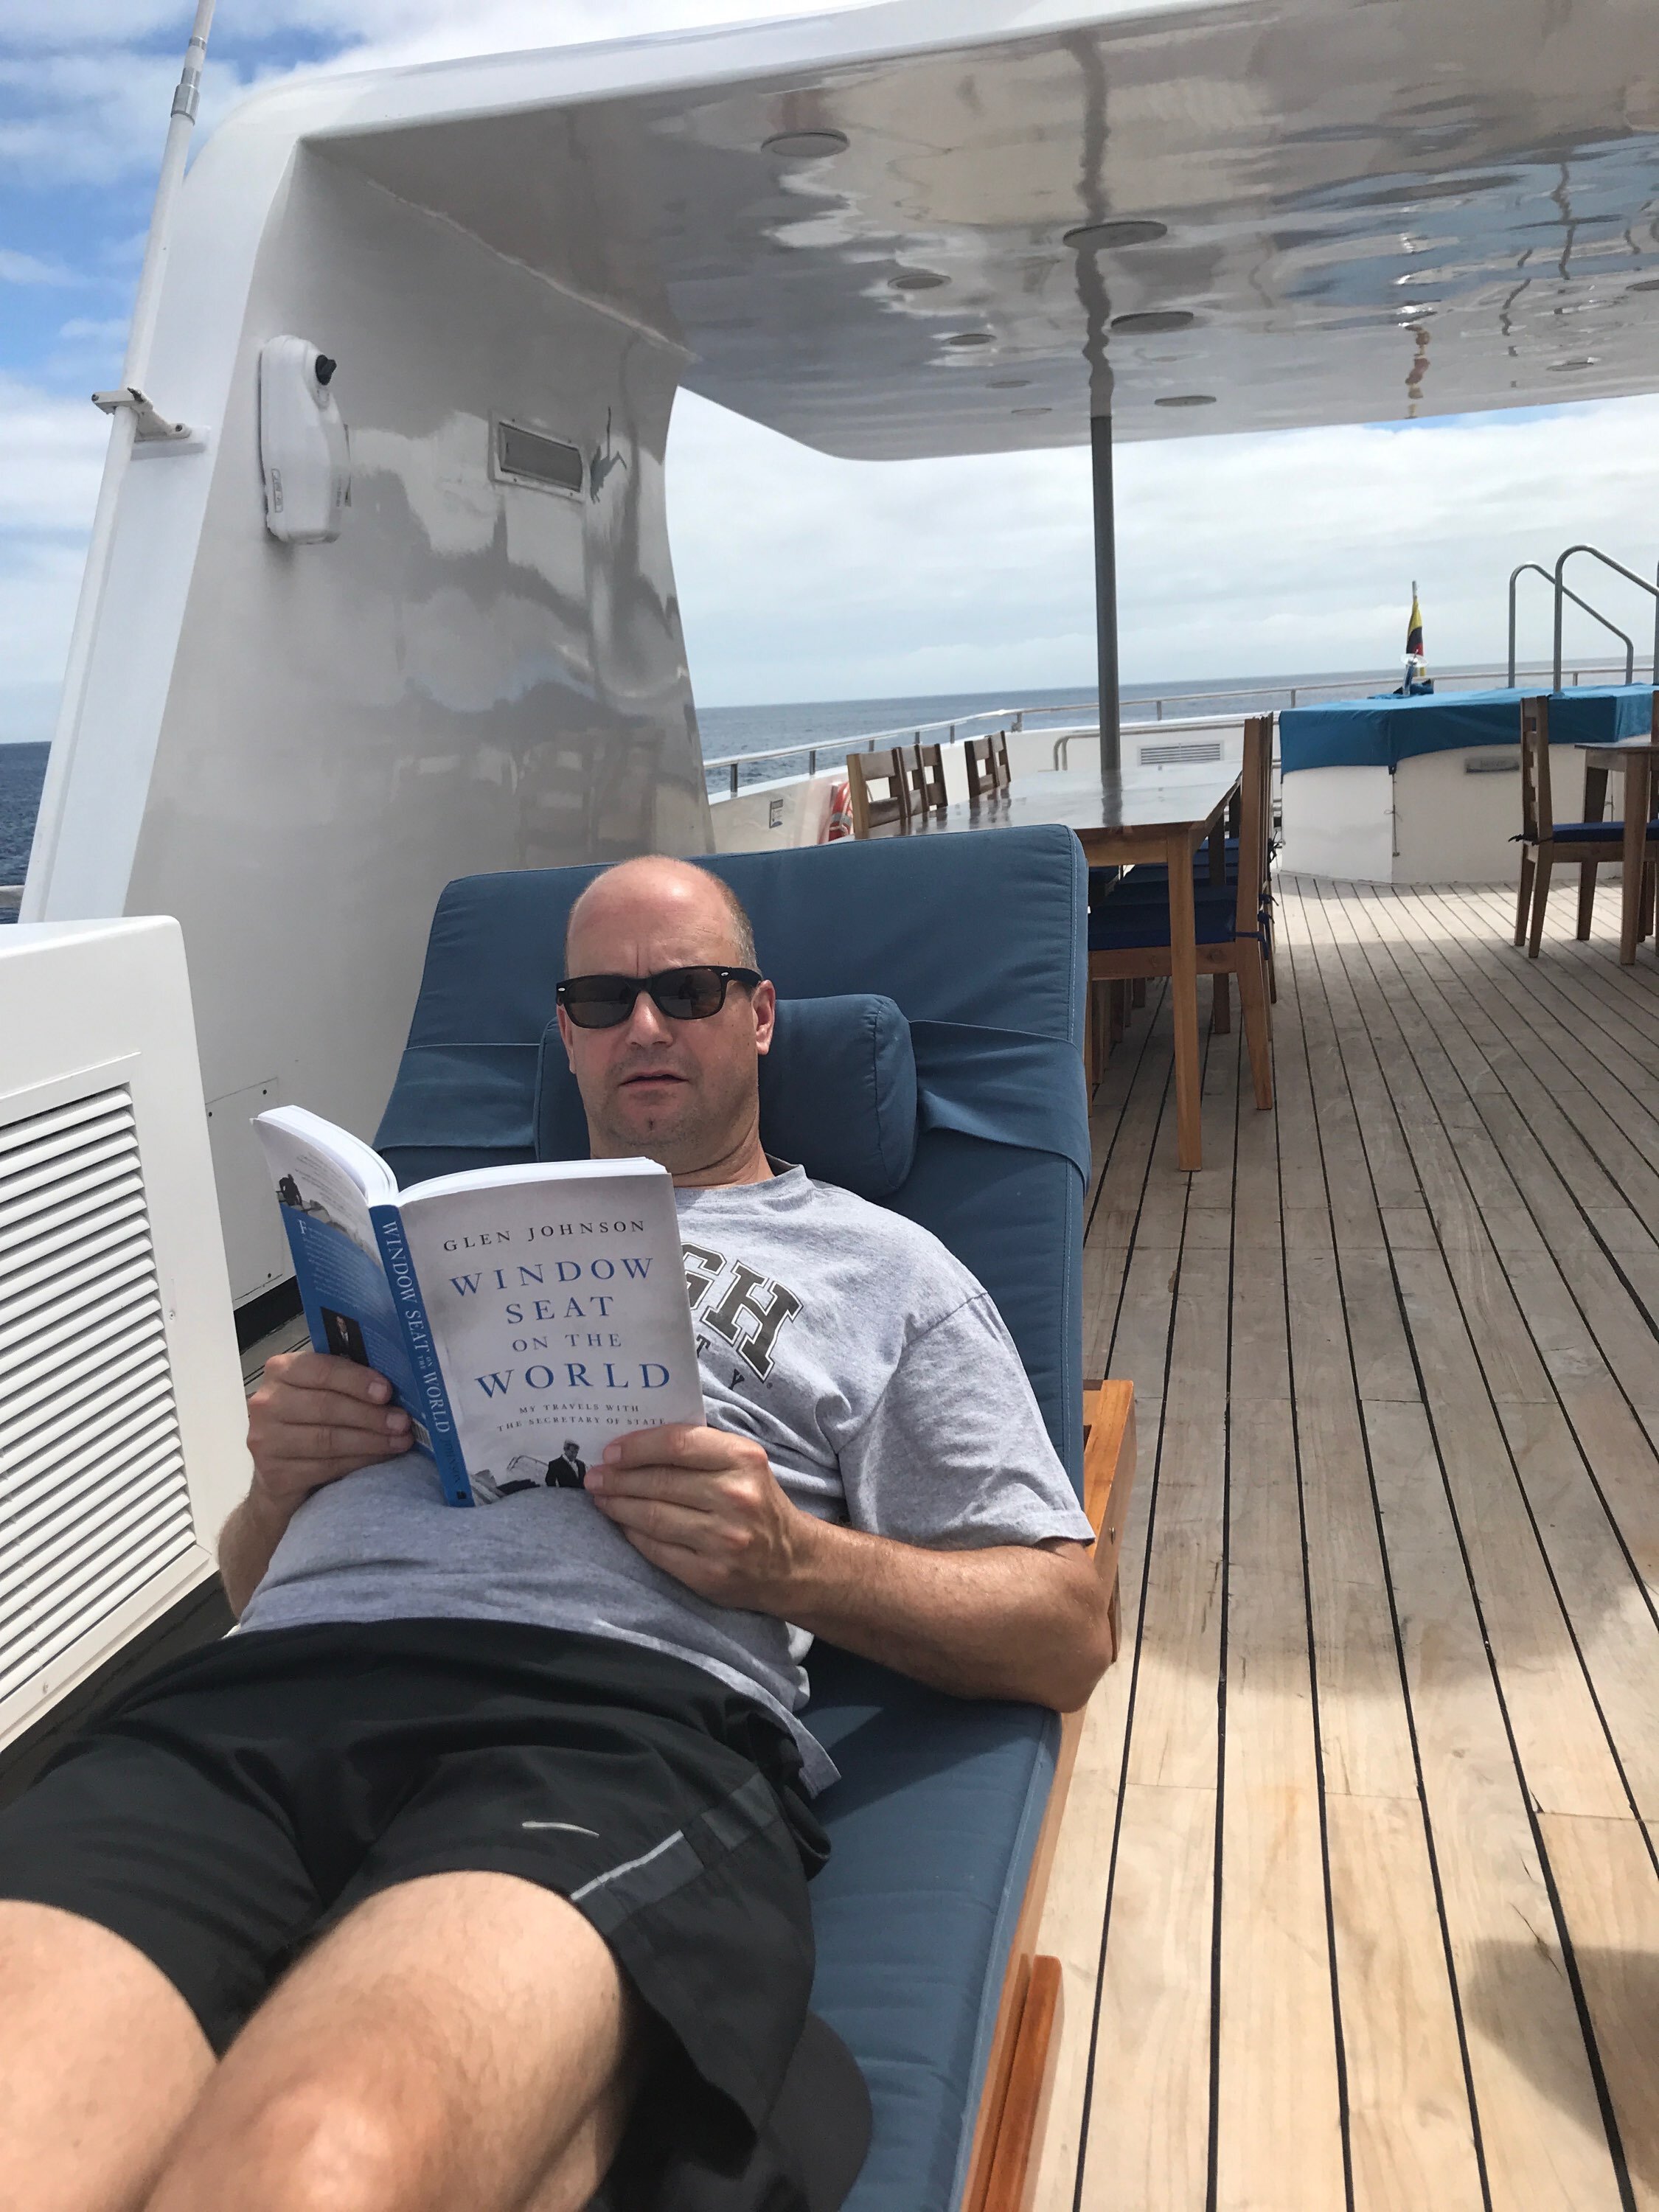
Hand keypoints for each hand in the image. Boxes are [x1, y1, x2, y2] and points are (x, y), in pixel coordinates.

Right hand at [246, 1349, 412, 1521]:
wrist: (276, 1475)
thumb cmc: (307, 1423)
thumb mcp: (319, 1392)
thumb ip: (345, 1382)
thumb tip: (396, 1385)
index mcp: (280, 1371)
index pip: (321, 1370)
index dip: (356, 1380)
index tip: (387, 1391)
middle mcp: (267, 1403)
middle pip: (326, 1406)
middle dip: (371, 1415)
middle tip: (402, 1421)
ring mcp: (266, 1440)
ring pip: (328, 1439)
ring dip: (371, 1440)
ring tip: (400, 1441)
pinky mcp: (276, 1474)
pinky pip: (326, 1466)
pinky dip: (359, 1462)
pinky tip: (380, 1458)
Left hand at [584, 1424, 817, 1611]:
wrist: (791, 1563)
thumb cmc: (758, 1504)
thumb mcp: (743, 1465)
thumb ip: (701, 1450)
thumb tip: (636, 1444)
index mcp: (744, 1460)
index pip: (677, 1444)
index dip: (637, 1447)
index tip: (611, 1451)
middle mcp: (736, 1497)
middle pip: (659, 1481)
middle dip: (617, 1478)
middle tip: (594, 1476)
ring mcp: (722, 1539)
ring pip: (651, 1516)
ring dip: (617, 1505)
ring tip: (601, 1497)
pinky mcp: (709, 1573)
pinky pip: (656, 1549)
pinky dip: (632, 1534)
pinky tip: (622, 1524)